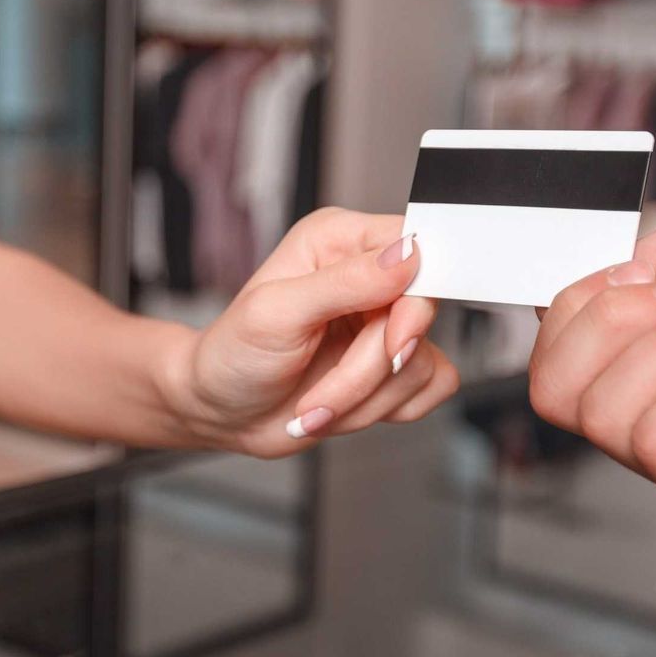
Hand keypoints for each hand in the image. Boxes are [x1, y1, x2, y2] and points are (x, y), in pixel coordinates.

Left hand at [160, 207, 459, 457]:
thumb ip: (344, 282)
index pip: (413, 247)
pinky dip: (387, 409)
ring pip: (422, 361)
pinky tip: (344, 407)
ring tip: (316, 403)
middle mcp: (370, 278)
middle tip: (327, 390)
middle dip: (369, 367)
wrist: (223, 413)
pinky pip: (432, 387)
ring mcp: (384, 325)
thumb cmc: (233, 356)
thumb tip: (405, 256)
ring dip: (364, 397)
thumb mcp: (275, 313)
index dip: (414, 295)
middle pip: (419, 315)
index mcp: (340, 243)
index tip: (392, 339)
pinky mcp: (395, 367)